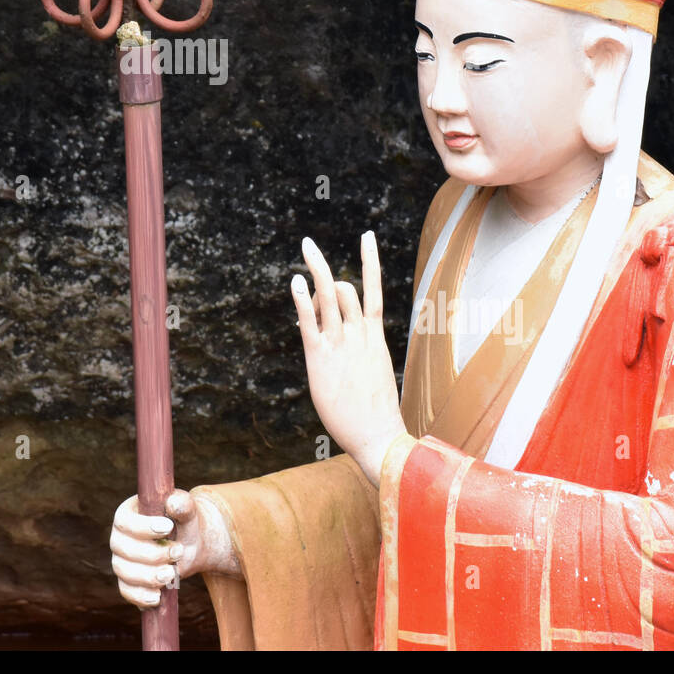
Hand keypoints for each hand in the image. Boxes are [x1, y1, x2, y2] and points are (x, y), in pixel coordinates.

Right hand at [109, 488, 239, 607]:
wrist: (188, 542)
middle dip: (153, 554)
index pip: (125, 521)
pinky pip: (127, 592)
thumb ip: (182, 504)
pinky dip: (141, 596)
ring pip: (126, 572)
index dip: (143, 527)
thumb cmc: (183, 521)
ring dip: (149, 576)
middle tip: (179, 551)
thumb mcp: (186, 510)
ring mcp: (121, 561)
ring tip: (172, 573)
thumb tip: (172, 503)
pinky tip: (158, 596)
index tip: (168, 527)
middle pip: (125, 549)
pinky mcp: (128, 582)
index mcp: (127, 514)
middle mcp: (119, 538)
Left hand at [292, 231, 405, 484]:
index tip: (366, 237)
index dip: (369, 262)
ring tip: (305, 248)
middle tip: (307, 245)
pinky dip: (303, 299)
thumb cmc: (375, 413)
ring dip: (316, 270)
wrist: (378, 435)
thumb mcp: (373, 375)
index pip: (373, 290)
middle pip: (344, 289)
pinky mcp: (321, 357)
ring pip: (331, 296)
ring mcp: (341, 344)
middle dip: (323, 267)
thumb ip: (362, 356)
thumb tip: (351, 349)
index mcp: (374, 337)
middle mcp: (358, 335)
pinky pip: (311, 321)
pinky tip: (295, 282)